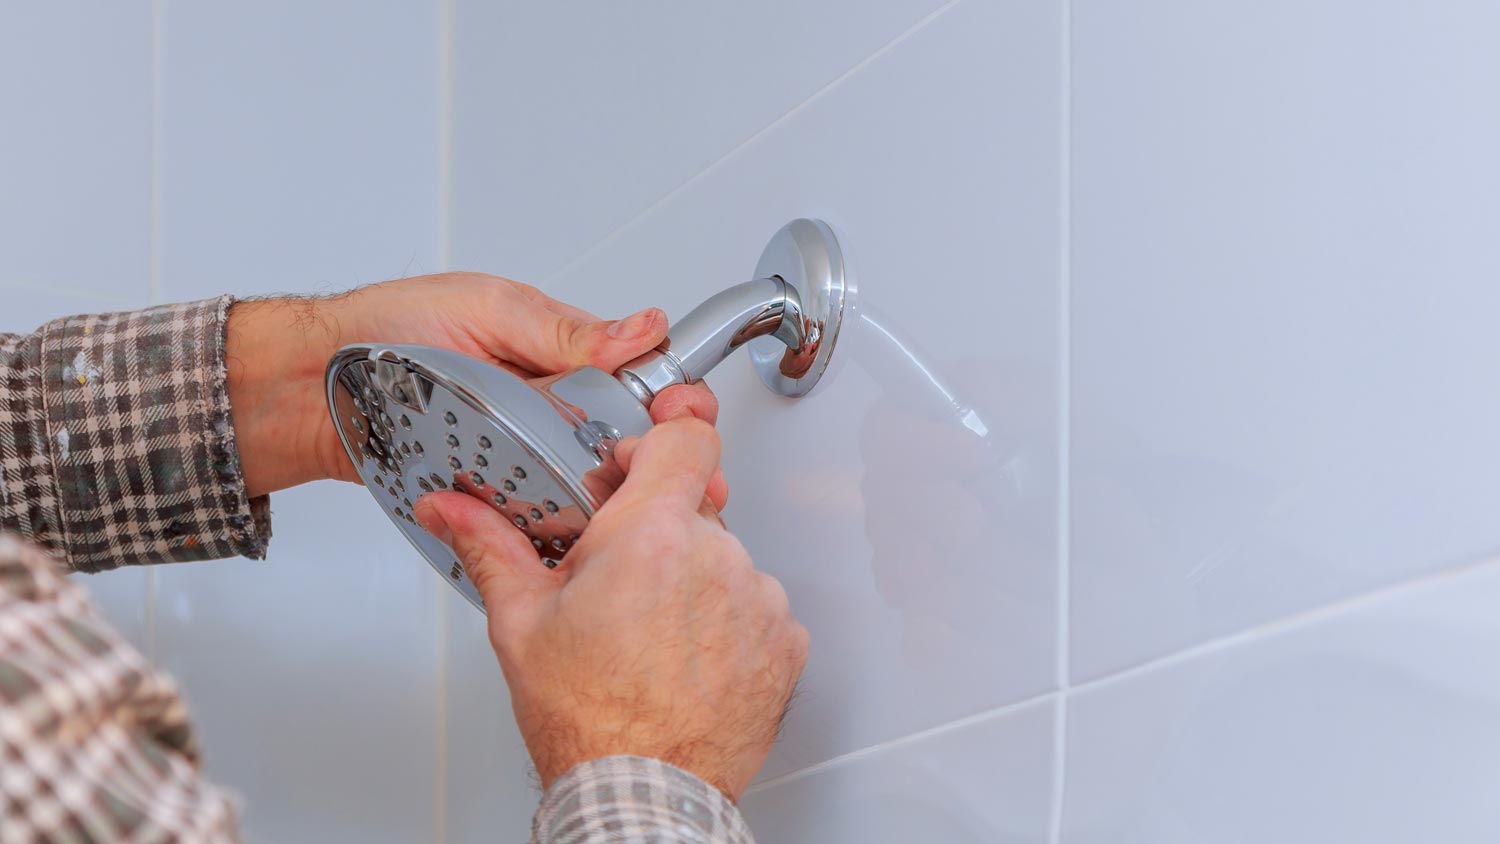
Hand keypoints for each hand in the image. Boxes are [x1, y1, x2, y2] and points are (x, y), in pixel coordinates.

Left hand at [223, 273, 720, 498]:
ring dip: (623, 507)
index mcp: (561, 357)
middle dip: (663, 466)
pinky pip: (538, 521)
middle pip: (629, 445)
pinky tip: (587, 543)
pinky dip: (564, 533)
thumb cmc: (387, 332)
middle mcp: (550, 411)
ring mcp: (523, 458)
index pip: (641, 380)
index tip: (688, 417)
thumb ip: (561, 328)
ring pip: (593, 491)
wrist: (310, 388)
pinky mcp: (494, 499)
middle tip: (682, 481)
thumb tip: (640, 327)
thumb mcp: (484, 308)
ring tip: (644, 520)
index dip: (675, 402)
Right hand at [413, 419, 807, 800]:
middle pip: (694, 505)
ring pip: (725, 558)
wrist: (640, 793)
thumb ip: (490, 545)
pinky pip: (757, 605)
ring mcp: (758, 599)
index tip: (632, 469)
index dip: (654, 445)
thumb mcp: (521, 623)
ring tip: (651, 634)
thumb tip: (451, 508)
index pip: (684, 436)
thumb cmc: (585, 719)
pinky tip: (687, 657)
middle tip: (618, 579)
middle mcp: (715, 556)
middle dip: (656, 529)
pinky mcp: (784, 641)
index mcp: (650, 535)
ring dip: (693, 579)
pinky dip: (728, 621)